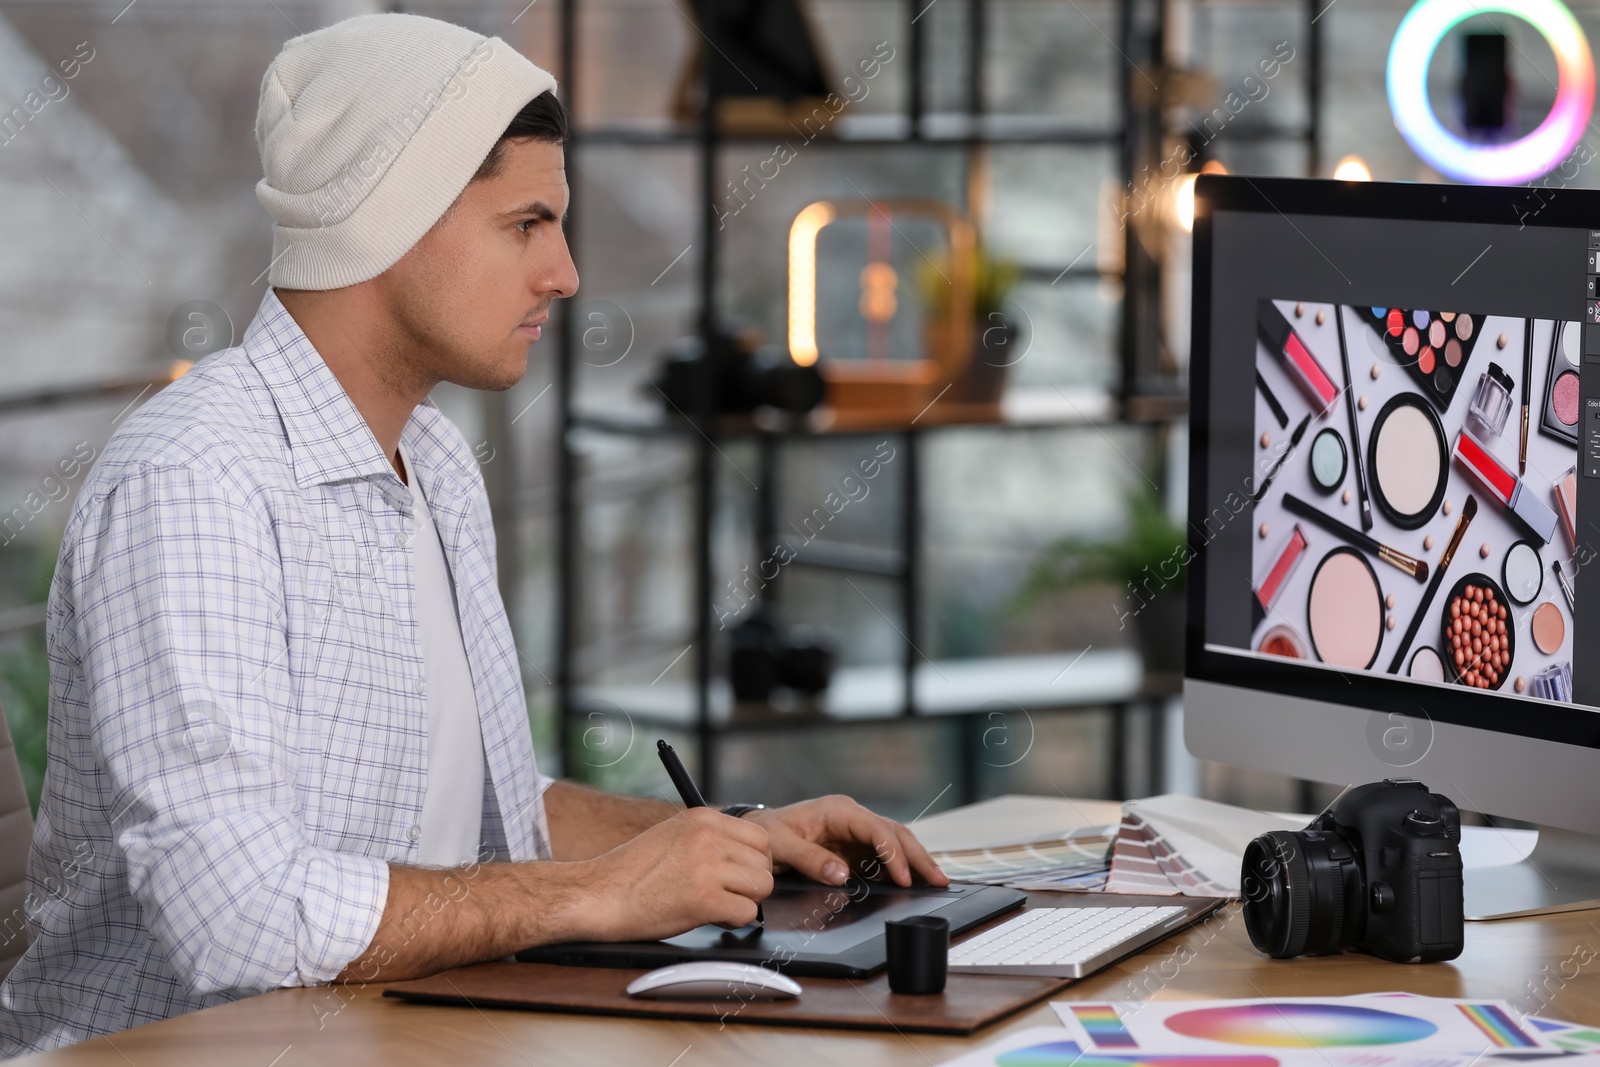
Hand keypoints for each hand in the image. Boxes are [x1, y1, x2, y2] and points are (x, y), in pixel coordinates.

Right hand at [576, 807, 773, 940]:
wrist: (597, 895)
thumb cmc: (630, 872)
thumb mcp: (672, 836)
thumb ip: (708, 839)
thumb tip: (745, 856)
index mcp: (703, 818)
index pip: (760, 837)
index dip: (754, 862)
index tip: (737, 876)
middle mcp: (709, 837)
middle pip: (765, 863)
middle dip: (750, 884)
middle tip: (726, 894)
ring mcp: (707, 867)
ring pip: (762, 887)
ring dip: (744, 902)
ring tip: (716, 905)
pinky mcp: (704, 899)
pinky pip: (748, 914)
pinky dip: (733, 922)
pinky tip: (710, 918)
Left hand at [744, 796, 948, 888]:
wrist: (757, 832)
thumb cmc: (767, 834)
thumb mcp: (781, 846)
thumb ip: (810, 859)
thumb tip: (842, 874)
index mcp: (837, 810)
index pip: (876, 829)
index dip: (893, 854)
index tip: (904, 879)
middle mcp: (852, 817)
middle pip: (895, 833)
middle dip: (918, 856)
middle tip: (939, 880)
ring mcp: (856, 831)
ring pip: (895, 842)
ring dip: (915, 861)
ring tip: (936, 881)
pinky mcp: (854, 847)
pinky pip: (883, 856)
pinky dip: (900, 868)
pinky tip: (913, 882)